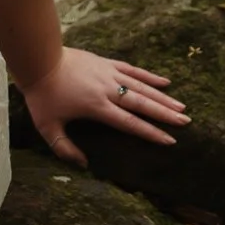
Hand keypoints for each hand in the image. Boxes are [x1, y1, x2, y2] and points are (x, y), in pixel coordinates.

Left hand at [22, 47, 189, 167]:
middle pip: (142, 104)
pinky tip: (165, 81)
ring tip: (181, 107)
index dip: (150, 133)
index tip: (169, 140)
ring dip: (162, 97)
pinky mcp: (106, 63)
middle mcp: (108, 90)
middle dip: (165, 115)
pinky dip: (149, 76)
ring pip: (141, 87)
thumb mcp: (47, 127)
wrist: (38, 60)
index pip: (130, 123)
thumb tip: (83, 165)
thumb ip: (64, 148)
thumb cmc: (42, 96)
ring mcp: (109, 74)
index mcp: (97, 107)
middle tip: (186, 122)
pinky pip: (132, 70)